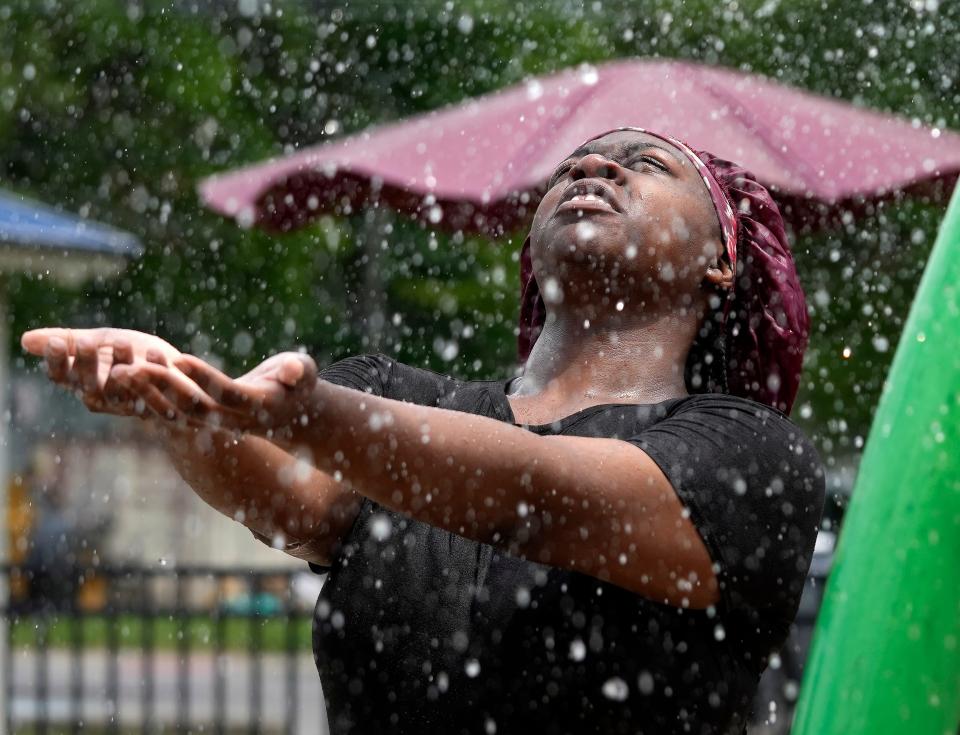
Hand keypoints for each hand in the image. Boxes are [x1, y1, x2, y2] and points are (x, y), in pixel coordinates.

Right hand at [21, 327, 181, 416]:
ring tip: (121, 340)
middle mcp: (103, 397)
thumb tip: (25, 339)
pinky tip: (154, 351)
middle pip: (87, 386)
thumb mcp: (99, 341)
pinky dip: (155, 368)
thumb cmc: (129, 354)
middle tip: (86, 341)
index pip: (61, 377)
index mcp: (82, 381)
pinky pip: (156, 388)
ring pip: (121, 388)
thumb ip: (69, 341)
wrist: (174, 370)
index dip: (57, 362)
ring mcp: (131, 402)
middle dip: (86, 363)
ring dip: (120, 363)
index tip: (56, 342)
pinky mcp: (160, 402)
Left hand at [111, 351, 319, 437]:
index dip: (204, 378)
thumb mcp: (305, 373)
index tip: (179, 358)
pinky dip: (146, 396)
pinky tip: (125, 377)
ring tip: (120, 371)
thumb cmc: (297, 384)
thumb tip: (293, 370)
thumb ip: (299, 371)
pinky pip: (169, 412)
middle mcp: (233, 421)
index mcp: (258, 407)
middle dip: (164, 386)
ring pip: (175, 413)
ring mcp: (215, 424)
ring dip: (148, 393)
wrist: (288, 414)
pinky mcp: (201, 420)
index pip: (227, 394)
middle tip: (134, 366)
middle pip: (193, 407)